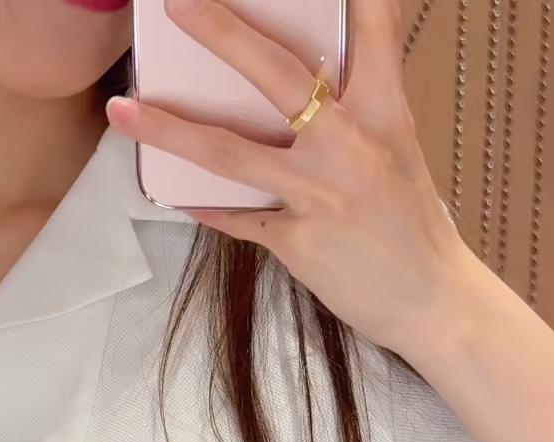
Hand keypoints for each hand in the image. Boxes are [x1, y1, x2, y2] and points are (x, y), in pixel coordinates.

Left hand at [105, 0, 482, 359]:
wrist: (431, 300)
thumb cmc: (410, 222)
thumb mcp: (398, 147)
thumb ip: (359, 107)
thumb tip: (309, 81)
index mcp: (385, 110)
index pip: (373, 27)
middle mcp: (351, 144)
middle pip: (278, 75)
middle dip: (224, 34)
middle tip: (179, 4)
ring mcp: (320, 193)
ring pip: (231, 152)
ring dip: (170, 130)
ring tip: (123, 110)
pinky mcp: (298, 240)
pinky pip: (237, 217)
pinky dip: (203, 204)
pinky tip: (172, 190)